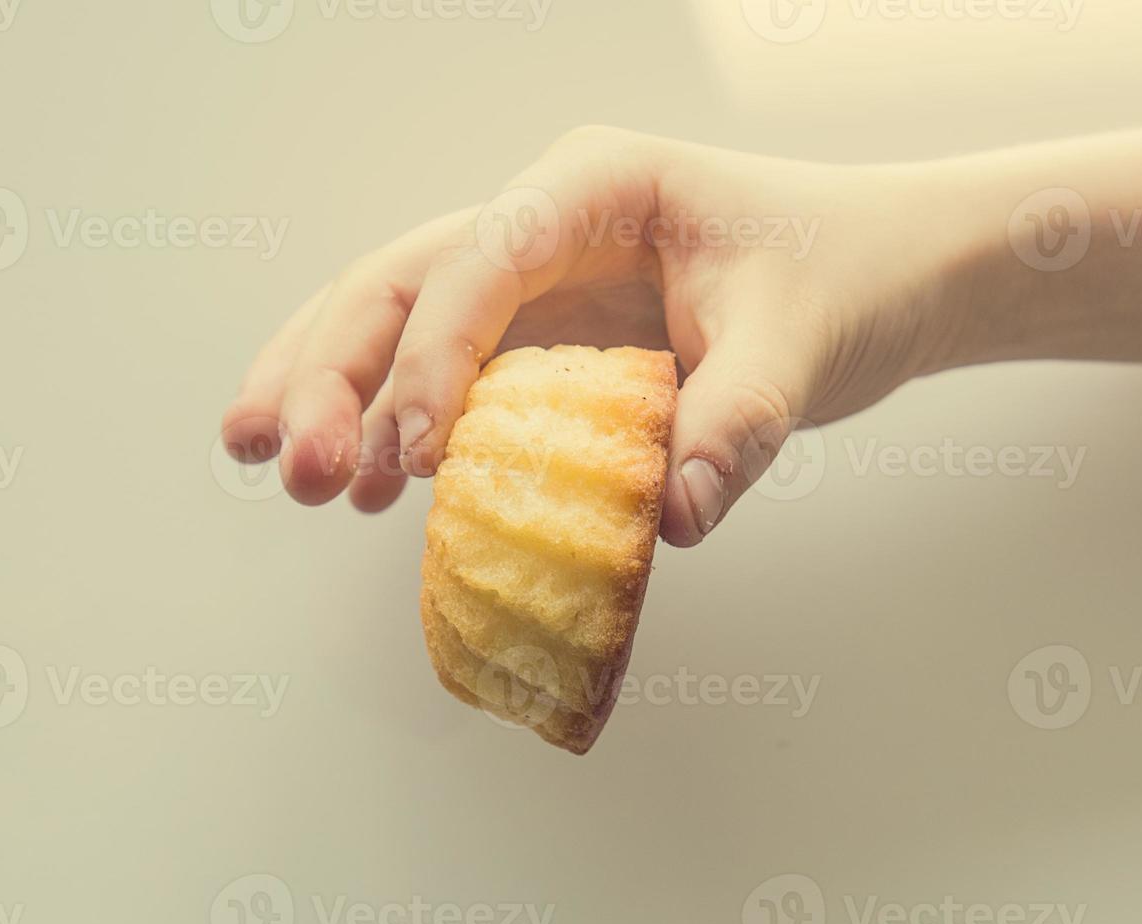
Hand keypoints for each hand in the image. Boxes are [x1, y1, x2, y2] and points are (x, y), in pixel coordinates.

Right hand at [221, 126, 970, 545]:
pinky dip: (384, 411)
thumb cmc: (843, 278)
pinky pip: (441, 364)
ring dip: (327, 384)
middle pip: (401, 280)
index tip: (411, 455)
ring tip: (261, 457)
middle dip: (331, 369)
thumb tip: (670, 519)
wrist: (880, 273)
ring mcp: (534, 274)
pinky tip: (352, 467)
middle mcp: (546, 219)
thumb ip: (737, 426)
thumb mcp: (802, 345)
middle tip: (287, 463)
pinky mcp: (540, 332)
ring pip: (395, 314)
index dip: (431, 358)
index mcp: (596, 187)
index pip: (479, 261)